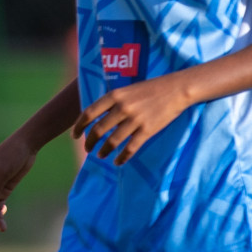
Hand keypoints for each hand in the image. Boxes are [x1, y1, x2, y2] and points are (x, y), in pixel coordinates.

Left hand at [72, 74, 190, 164]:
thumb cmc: (150, 89)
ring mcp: (135, 119)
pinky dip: (122, 157)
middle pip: (98, 130)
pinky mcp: (147, 130)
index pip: (88, 113)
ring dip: (103, 151)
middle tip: (87, 149)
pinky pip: (130, 148)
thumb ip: (112, 102)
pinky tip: (118, 162)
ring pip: (112, 141)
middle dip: (89, 142)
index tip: (74, 136)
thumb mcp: (126, 90)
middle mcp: (122, 107)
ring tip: (100, 155)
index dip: (78, 127)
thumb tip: (95, 118)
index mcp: (114, 96)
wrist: (176, 89)